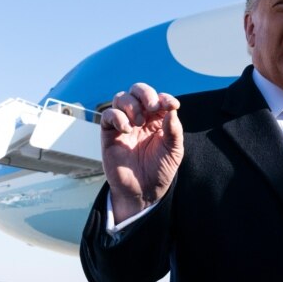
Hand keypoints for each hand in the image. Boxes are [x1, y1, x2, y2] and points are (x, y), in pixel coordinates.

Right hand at [100, 83, 183, 222]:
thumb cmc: (160, 170)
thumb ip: (173, 130)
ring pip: (122, 98)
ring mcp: (124, 124)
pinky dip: (117, 116)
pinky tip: (127, 128)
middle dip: (145, 93)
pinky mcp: (109, 133)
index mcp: (157, 119)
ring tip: (138, 122)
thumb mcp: (174, 151)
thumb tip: (171, 109)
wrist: (143, 191)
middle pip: (137, 90)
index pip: (158, 98)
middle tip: (152, 106)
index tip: (172, 105)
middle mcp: (140, 118)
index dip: (164, 98)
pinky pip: (108, 114)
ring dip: (131, 104)